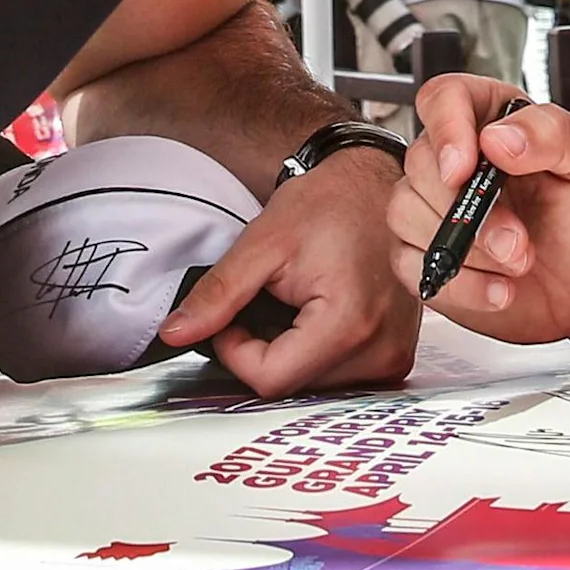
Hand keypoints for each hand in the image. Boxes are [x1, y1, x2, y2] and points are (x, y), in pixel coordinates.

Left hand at [157, 142, 420, 394]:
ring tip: (301, 299)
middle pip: (293, 385)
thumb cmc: (330, 202)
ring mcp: (393, 354)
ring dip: (293, 351)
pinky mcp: (396, 353)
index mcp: (349, 324)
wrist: (378, 183)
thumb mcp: (263, 242)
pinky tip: (320, 310)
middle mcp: (381, 350)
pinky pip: (339, 374)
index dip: (237, 350)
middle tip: (271, 298)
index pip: (270, 378)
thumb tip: (174, 334)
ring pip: (313, 384)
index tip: (238, 313)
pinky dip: (317, 350)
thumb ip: (218, 294)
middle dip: (266, 349)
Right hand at [389, 75, 569, 342]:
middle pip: (422, 163)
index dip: (446, 128)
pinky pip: (413, 264)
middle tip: (519, 240)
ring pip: (407, 212)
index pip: (443, 98)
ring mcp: (433, 206)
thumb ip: (554, 135)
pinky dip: (461, 284)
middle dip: (471, 212)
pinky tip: (499, 289)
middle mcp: (456, 157)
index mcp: (492, 118)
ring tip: (518, 262)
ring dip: (469, 250)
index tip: (465, 168)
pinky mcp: (424, 254)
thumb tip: (500, 137)